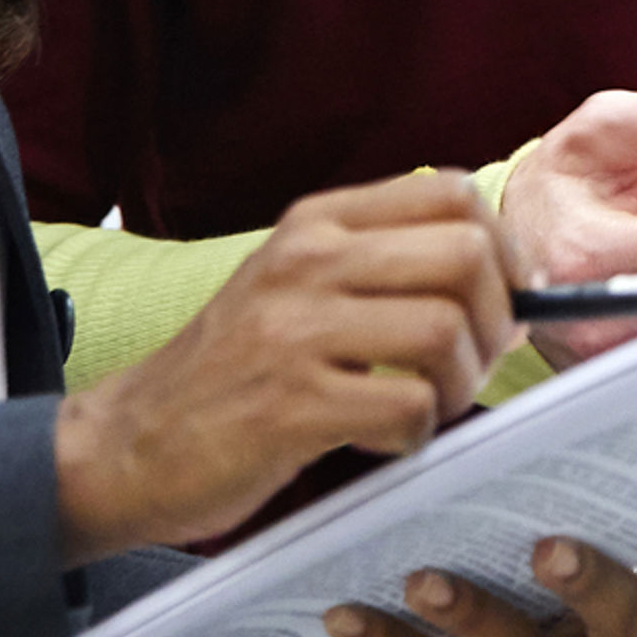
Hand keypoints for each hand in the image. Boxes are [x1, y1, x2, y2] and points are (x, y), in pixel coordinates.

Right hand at [54, 169, 511, 557]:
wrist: (128, 443)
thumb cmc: (232, 371)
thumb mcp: (295, 284)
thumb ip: (380, 264)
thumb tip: (508, 279)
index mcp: (316, 222)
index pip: (451, 192)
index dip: (501, 248)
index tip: (500, 298)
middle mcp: (307, 260)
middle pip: (466, 256)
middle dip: (496, 320)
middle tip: (472, 364)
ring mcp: (295, 331)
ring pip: (445, 332)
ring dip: (460, 384)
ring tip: (426, 408)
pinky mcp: (289, 406)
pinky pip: (408, 410)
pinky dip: (416, 437)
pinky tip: (381, 443)